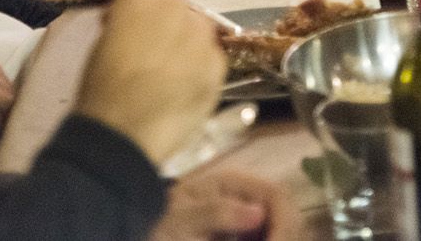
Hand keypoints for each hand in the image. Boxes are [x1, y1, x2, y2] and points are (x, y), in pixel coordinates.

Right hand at [75, 0, 224, 165]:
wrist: (122, 134)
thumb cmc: (101, 90)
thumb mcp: (101, 44)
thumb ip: (123, 23)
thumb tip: (132, 23)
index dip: (135, 10)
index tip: (125, 28)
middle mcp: (175, 6)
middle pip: (175, 6)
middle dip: (164, 23)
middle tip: (149, 52)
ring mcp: (201, 34)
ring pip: (198, 28)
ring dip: (186, 43)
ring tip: (170, 72)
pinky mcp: (218, 64)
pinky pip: (211, 56)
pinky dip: (201, 68)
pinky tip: (185, 88)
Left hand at [150, 162, 303, 240]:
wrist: (133, 229)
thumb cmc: (154, 225)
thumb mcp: (179, 221)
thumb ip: (216, 214)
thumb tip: (258, 213)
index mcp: (233, 185)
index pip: (277, 197)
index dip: (284, 226)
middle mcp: (246, 198)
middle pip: (287, 215)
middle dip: (285, 236)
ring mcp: (245, 219)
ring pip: (280, 229)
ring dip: (280, 236)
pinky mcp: (241, 236)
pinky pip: (264, 236)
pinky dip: (268, 239)